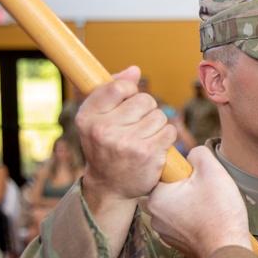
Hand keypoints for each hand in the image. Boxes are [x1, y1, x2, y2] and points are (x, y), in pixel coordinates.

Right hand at [77, 66, 175, 205]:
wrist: (109, 187)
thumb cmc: (104, 147)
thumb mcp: (97, 119)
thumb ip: (112, 90)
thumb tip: (134, 70)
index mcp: (88, 117)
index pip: (118, 87)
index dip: (130, 91)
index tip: (128, 102)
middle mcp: (104, 130)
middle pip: (145, 100)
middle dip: (146, 110)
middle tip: (136, 126)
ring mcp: (127, 143)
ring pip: (159, 115)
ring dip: (157, 125)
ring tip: (144, 137)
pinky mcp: (148, 155)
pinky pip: (170, 131)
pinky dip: (166, 137)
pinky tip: (154, 146)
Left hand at [147, 146, 251, 257]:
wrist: (228, 248)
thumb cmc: (219, 212)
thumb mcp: (212, 170)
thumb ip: (198, 153)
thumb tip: (192, 155)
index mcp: (157, 196)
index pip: (166, 172)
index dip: (186, 172)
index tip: (200, 179)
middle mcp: (154, 215)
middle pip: (172, 188)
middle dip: (190, 187)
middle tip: (209, 193)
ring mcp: (164, 231)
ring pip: (178, 205)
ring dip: (192, 203)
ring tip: (211, 208)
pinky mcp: (175, 241)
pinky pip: (182, 221)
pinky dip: (194, 218)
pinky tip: (209, 220)